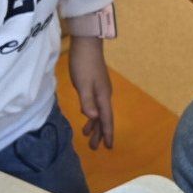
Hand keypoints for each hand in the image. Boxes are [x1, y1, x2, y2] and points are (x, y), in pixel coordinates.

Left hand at [69, 36, 113, 150]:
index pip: (106, 119)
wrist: (86, 44)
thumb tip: (93, 118)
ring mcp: (100, 90)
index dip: (107, 133)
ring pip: (99, 112)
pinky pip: (95, 105)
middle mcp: (104, 95)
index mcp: (103, 96)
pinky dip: (92, 113)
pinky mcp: (95, 85)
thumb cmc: (84, 64)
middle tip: (94, 147)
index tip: (109, 147)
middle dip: (100, 133)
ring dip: (95, 125)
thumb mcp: (83, 84)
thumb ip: (87, 101)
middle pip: (104, 118)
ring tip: (88, 136)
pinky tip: (87, 116)